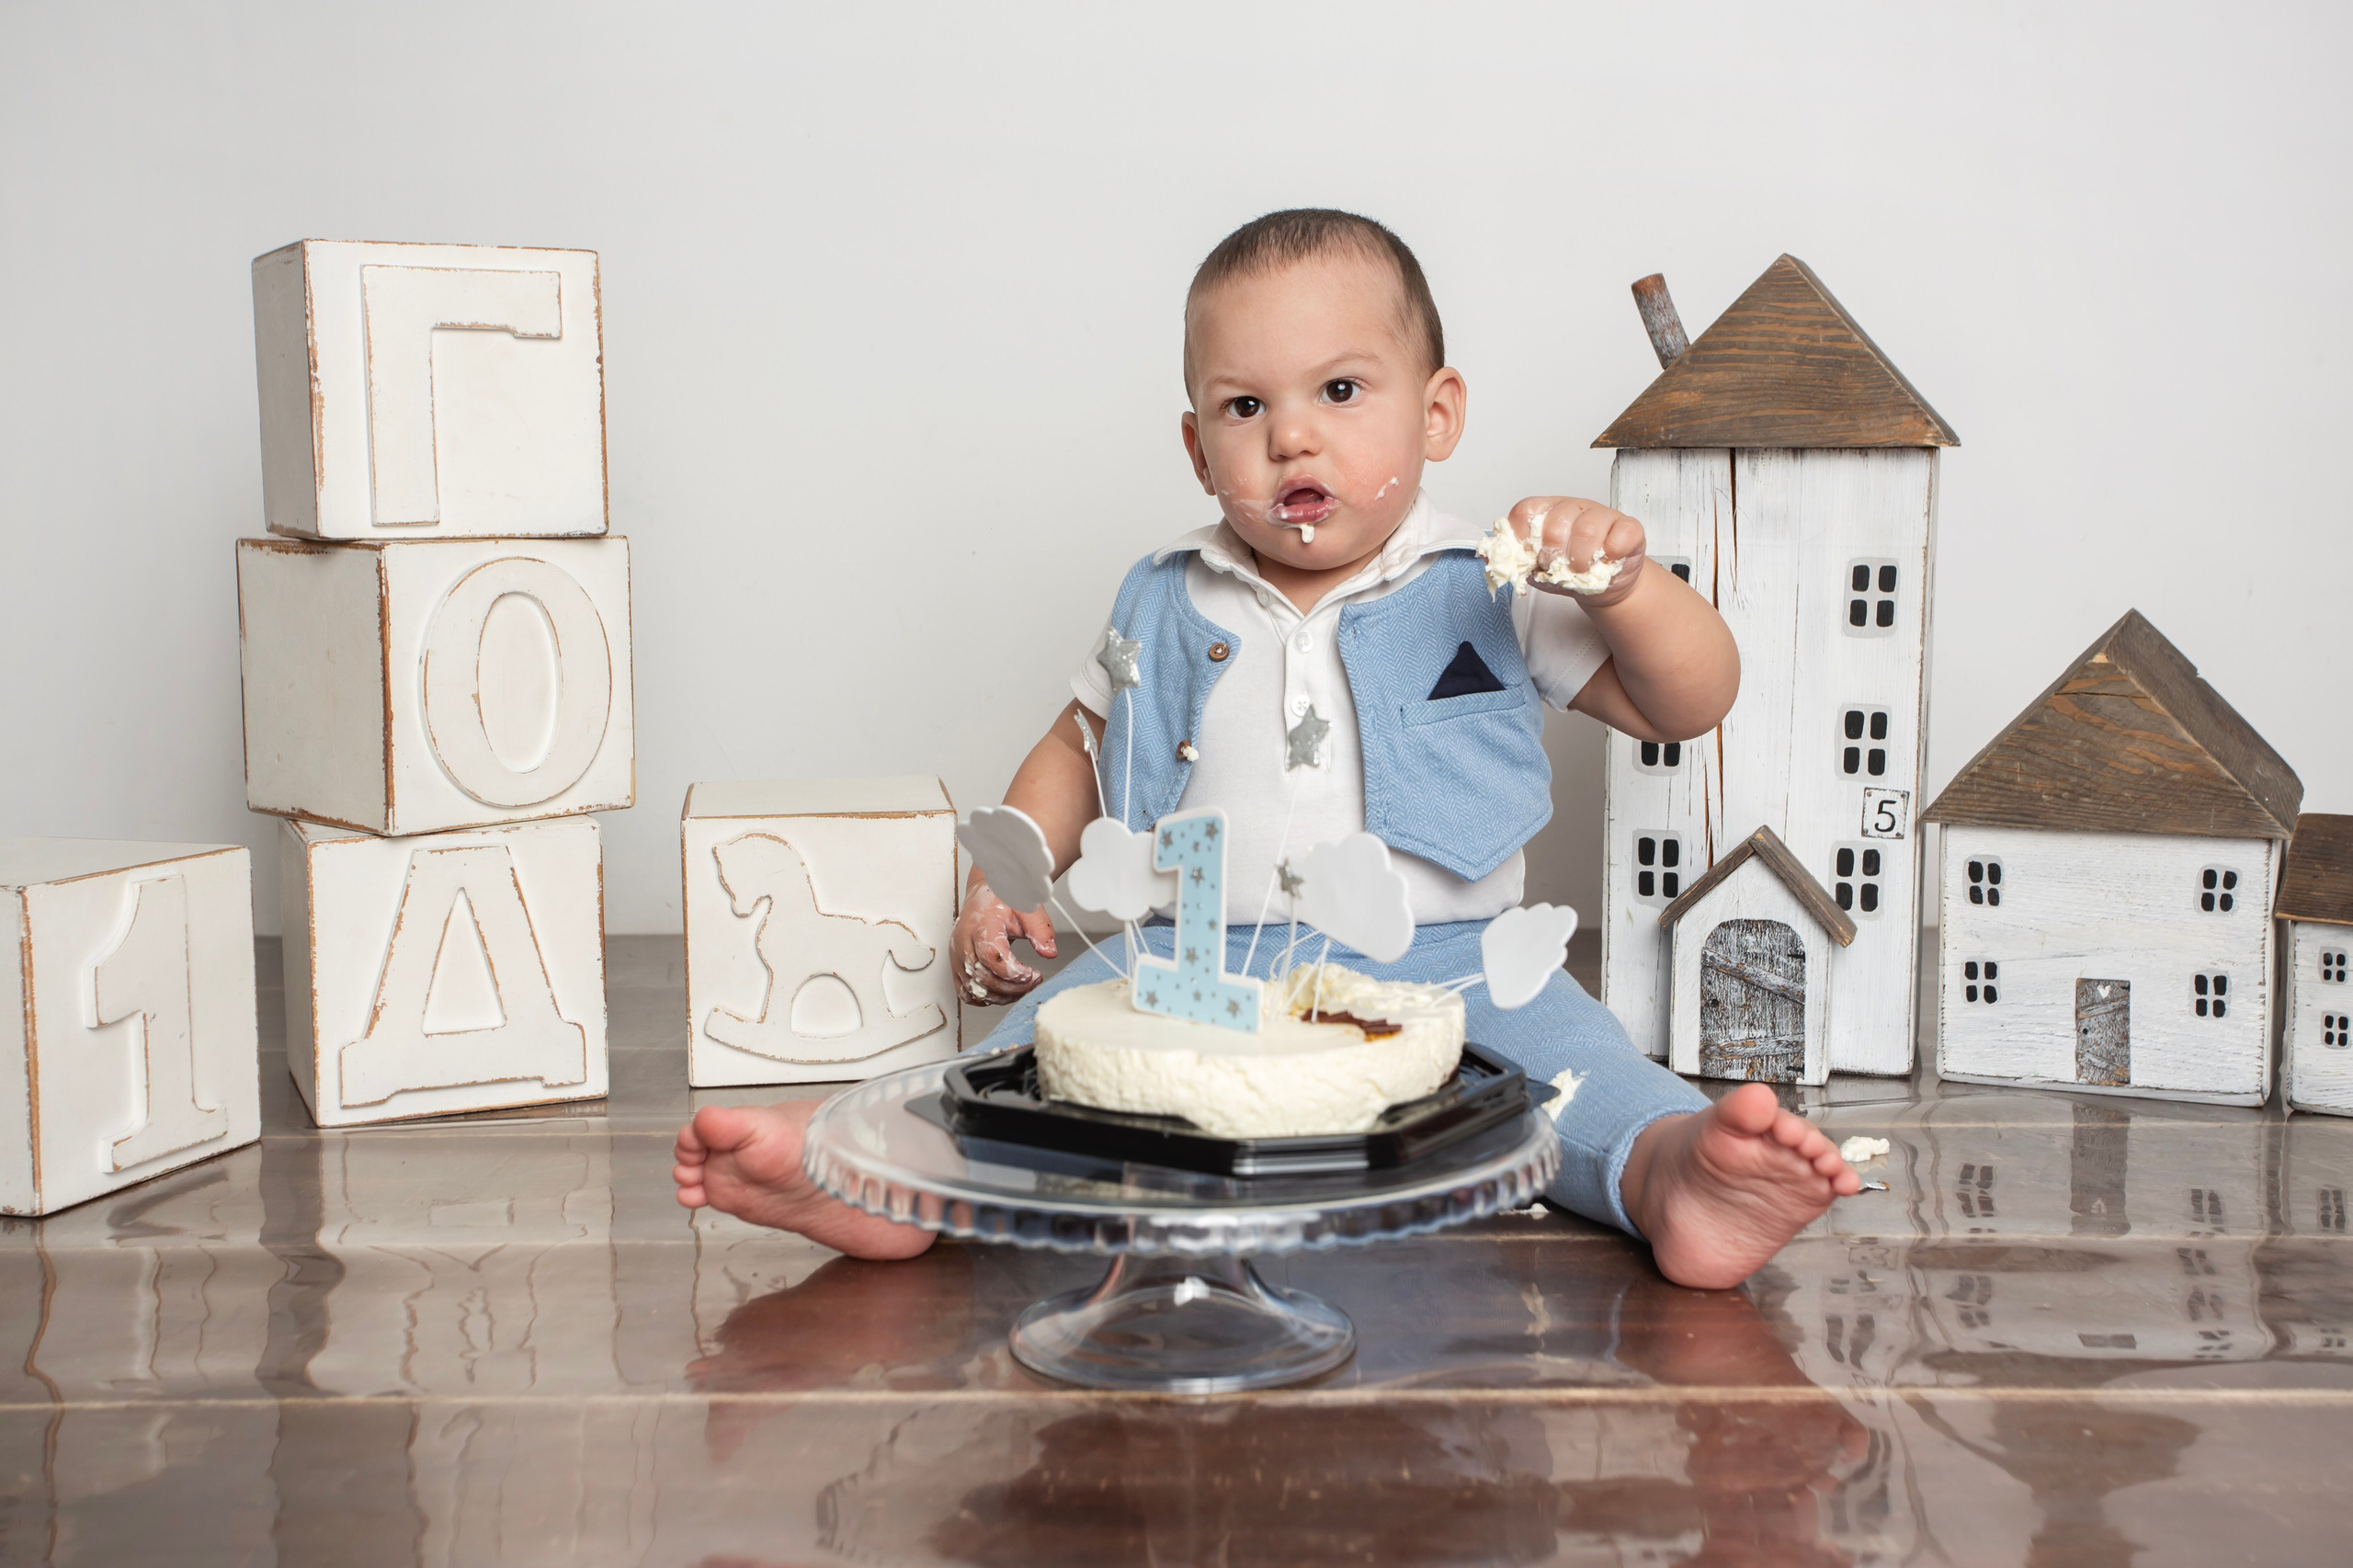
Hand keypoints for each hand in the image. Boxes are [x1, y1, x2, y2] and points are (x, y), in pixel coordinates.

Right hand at [951, 883, 1056, 1005]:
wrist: (984, 895)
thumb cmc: (1001, 899)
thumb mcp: (1027, 908)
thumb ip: (1040, 930)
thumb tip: (1049, 952)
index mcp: (980, 925)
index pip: (991, 956)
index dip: (1014, 972)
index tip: (1033, 974)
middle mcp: (964, 942)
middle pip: (984, 977)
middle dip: (1013, 987)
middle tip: (1034, 980)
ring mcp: (957, 956)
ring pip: (975, 990)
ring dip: (1002, 996)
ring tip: (1023, 987)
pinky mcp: (956, 967)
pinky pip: (966, 993)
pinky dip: (986, 998)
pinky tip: (1004, 992)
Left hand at [1505, 496, 1647, 608]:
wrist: (1603, 586)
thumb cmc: (1568, 572)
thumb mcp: (1535, 568)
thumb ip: (1513, 560)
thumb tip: (1486, 558)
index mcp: (1546, 512)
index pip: (1526, 511)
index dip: (1522, 535)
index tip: (1527, 556)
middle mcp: (1573, 508)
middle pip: (1555, 521)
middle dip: (1553, 554)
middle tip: (1557, 567)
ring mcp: (1602, 515)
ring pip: (1587, 528)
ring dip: (1581, 558)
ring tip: (1580, 571)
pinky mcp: (1629, 528)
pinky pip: (1622, 533)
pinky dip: (1612, 553)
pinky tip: (1607, 562)